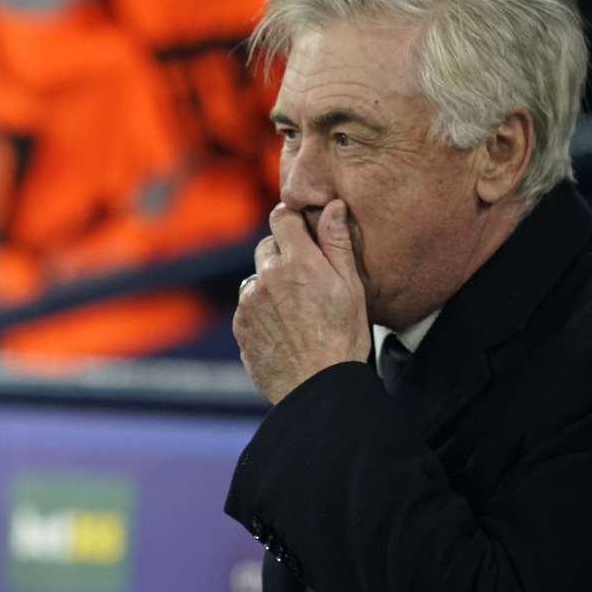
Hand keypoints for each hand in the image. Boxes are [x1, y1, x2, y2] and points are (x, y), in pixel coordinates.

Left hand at [233, 200, 370, 404]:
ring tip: (296, 310)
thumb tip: (332, 205)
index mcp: (297, 262)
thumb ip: (337, 242)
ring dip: (271, 285)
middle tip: (306, 279)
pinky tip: (284, 328)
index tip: (300, 228)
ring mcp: (249, 302)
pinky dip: (262, 311)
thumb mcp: (351, 286)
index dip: (292, 220)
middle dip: (283, 255)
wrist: (318, 386)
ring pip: (256, 278)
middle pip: (267, 247)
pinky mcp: (240, 326)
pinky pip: (248, 307)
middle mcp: (266, 277)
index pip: (282, 218)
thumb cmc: (343, 337)